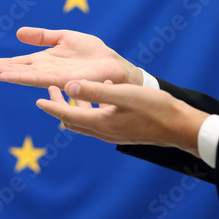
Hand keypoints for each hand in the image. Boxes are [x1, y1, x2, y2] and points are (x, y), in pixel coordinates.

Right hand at [0, 27, 142, 88]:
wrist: (114, 66)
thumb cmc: (92, 53)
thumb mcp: (63, 38)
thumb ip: (42, 36)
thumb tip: (18, 33)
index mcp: (41, 61)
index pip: (13, 62)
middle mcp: (42, 71)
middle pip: (12, 70)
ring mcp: (51, 77)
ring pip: (20, 75)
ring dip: (1, 72)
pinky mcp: (62, 80)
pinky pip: (37, 78)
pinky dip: (20, 77)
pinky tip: (6, 76)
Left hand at [36, 80, 209, 156]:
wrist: (180, 127)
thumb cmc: (154, 108)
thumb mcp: (123, 95)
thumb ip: (95, 89)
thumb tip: (67, 85)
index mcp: (99, 123)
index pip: (66, 115)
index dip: (51, 107)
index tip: (38, 100)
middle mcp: (102, 131)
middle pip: (71, 120)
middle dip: (59, 106)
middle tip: (51, 91)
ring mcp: (112, 133)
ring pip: (84, 121)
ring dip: (75, 106)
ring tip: (72, 90)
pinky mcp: (121, 131)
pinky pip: (98, 121)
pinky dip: (92, 107)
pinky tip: (102, 92)